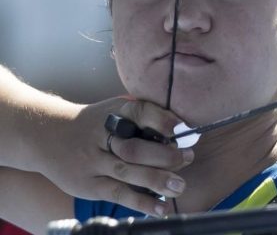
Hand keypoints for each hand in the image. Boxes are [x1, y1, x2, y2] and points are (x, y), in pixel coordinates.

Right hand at [36, 97, 193, 216]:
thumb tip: (182, 129)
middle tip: (188, 157)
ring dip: (156, 179)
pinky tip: (161, 206)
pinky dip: (141, 201)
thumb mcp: (115, 109)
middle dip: (164, 155)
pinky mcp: (89, 184)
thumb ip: (143, 116)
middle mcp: (102, 135)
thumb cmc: (96, 123)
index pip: (139, 112)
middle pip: (134, 147)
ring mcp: (93, 161)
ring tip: (179, 185)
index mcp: (114, 111)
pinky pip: (119, 194)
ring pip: (127, 172)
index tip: (181, 129)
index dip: (161, 120)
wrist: (48, 134)